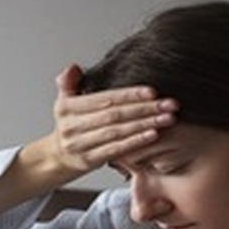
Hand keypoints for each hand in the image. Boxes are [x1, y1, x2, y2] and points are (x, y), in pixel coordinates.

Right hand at [46, 64, 177, 174]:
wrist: (58, 155)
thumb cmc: (70, 123)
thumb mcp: (65, 100)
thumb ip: (69, 82)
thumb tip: (72, 68)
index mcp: (66, 108)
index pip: (104, 99)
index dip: (129, 95)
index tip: (152, 92)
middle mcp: (72, 126)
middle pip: (114, 115)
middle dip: (144, 109)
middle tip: (169, 104)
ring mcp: (79, 145)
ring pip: (117, 132)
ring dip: (145, 124)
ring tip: (167, 118)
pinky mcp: (88, 160)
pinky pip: (116, 149)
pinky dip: (135, 142)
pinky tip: (153, 135)